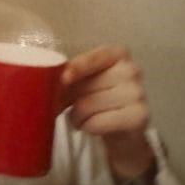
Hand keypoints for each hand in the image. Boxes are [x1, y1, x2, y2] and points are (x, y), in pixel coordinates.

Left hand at [61, 44, 153, 172]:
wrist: (124, 130)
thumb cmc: (99, 100)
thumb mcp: (85, 82)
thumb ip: (70, 76)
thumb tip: (45, 81)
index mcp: (118, 54)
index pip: (93, 58)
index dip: (77, 68)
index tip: (64, 79)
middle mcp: (132, 69)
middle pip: (86, 86)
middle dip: (69, 100)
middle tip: (70, 108)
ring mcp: (138, 93)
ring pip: (87, 106)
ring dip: (76, 117)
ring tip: (82, 119)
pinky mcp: (139, 117)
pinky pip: (97, 123)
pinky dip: (88, 128)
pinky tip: (92, 127)